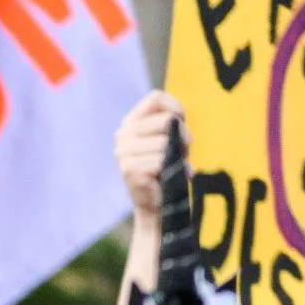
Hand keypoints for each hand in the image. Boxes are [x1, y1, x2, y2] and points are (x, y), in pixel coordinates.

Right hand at [115, 90, 186, 223]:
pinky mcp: (130, 170)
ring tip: (174, 167)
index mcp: (130, 123)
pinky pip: (161, 160)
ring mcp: (123, 153)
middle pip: (165, 120)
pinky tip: (172, 178)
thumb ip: (170, 122)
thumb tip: (176, 119)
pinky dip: (174, 170)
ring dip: (178, 155)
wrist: (158, 206)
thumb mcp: (168, 139)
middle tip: (180, 153)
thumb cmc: (167, 169)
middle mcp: (122, 135)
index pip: (156, 97)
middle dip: (181, 136)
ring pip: (164, 142)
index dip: (176, 108)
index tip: (182, 124)